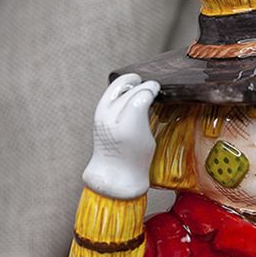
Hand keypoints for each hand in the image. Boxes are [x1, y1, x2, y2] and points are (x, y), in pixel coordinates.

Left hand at [82, 74, 160, 198]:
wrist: (113, 175)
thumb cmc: (134, 162)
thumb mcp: (149, 140)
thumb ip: (146, 116)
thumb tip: (149, 97)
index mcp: (129, 126)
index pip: (141, 96)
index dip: (151, 89)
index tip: (157, 87)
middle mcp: (112, 118)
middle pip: (129, 90)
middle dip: (142, 85)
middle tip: (152, 85)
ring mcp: (102, 115)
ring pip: (116, 88)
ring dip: (128, 82)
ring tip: (138, 81)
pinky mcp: (98, 115)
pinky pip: (110, 94)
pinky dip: (119, 89)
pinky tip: (127, 91)